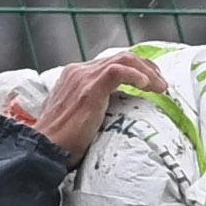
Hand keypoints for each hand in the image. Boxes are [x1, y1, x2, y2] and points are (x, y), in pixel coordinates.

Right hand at [16, 49, 168, 163]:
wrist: (44, 148)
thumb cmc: (59, 141)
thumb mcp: (75, 117)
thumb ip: (89, 107)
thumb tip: (107, 115)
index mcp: (75, 75)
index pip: (111, 62)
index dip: (135, 69)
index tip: (150, 83)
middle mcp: (78, 71)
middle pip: (121, 57)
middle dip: (146, 67)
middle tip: (161, 84)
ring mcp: (83, 78)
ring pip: (124, 60)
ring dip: (147, 72)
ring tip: (161, 87)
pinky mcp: (89, 89)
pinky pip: (118, 71)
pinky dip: (137, 75)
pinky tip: (147, 86)